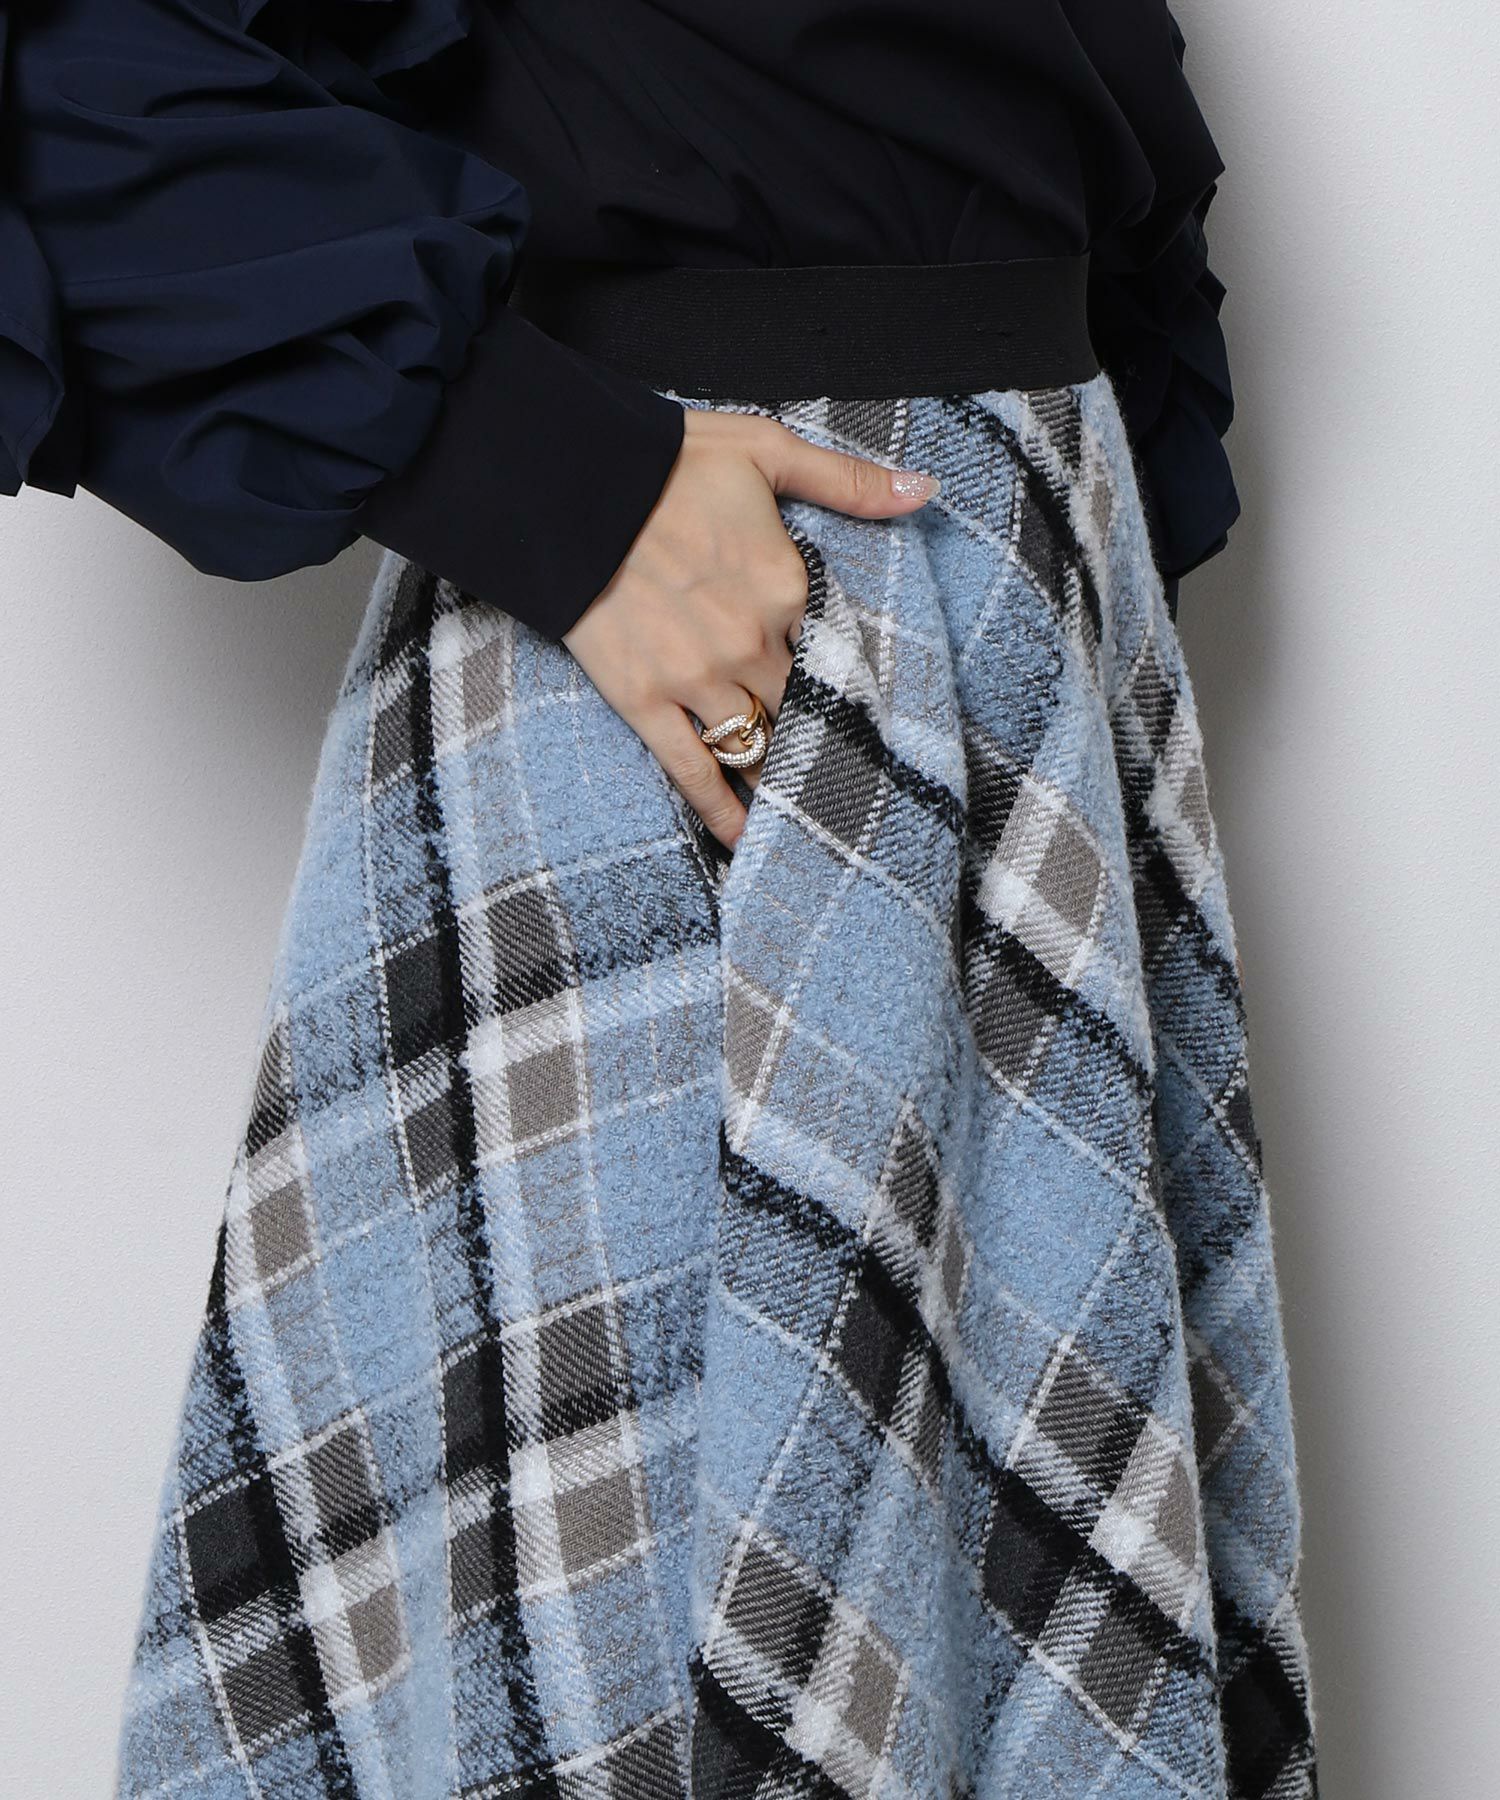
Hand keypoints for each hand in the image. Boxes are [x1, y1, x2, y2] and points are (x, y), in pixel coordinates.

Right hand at [562, 408, 939, 848]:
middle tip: (850, 773)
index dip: (853, 679)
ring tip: (807, 812)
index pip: (839, 651)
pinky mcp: (644, 701)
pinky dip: (722, 810)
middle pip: (805, 708)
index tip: (874, 709)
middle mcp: (749, 643)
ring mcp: (696, 679)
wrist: (564, 481)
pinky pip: (693, 772)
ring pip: (757, 748)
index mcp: (786, 586)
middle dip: (825, 738)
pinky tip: (745, 838)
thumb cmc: (666, 459)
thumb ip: (849, 481)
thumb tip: (925, 490)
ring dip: (783, 780)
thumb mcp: (767, 451)